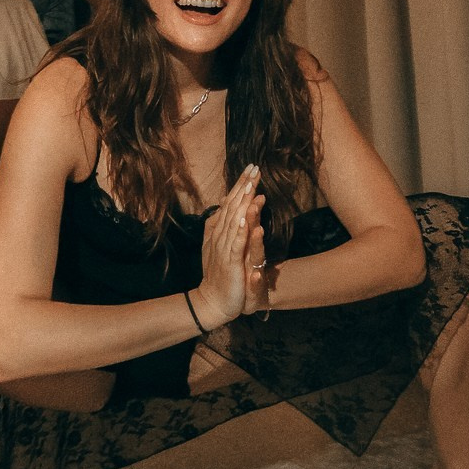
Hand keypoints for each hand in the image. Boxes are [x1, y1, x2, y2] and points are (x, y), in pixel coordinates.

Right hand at [191, 166, 265, 328]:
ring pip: (233, 222)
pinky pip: (235, 246)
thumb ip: (227, 225)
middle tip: (255, 168)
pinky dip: (239, 232)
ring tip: (251, 186)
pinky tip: (245, 220)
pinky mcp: (230, 264)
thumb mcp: (223, 246)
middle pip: (232, 207)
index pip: (230, 203)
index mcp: (218, 230)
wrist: (213, 301)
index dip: (240, 185)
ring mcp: (223, 249)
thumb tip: (234, 204)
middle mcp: (219, 236)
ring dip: (242, 203)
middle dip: (243, 187)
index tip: (251, 167)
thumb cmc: (220, 273)